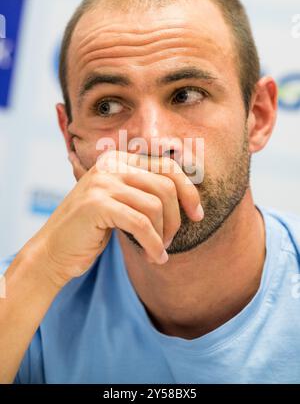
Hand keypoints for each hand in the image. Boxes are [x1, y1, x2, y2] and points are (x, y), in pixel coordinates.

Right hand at [36, 149, 203, 286]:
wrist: (52, 251)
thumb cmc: (92, 230)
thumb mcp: (121, 202)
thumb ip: (145, 191)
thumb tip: (189, 194)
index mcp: (118, 159)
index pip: (167, 166)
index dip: (189, 190)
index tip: (198, 214)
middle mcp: (110, 164)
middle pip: (166, 185)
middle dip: (176, 218)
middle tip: (170, 240)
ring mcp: (102, 182)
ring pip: (156, 206)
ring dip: (163, 235)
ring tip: (157, 251)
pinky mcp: (97, 204)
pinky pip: (141, 223)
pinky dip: (153, 244)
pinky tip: (154, 257)